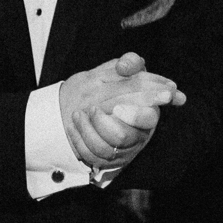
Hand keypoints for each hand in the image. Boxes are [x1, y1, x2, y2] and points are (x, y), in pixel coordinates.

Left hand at [60, 52, 183, 171]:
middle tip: (92, 109)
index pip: (148, 118)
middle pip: (123, 136)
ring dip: (88, 129)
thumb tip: (126, 65)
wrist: (89, 105)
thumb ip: (131, 62)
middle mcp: (137, 135)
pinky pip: (90, 155)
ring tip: (78, 114)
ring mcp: (120, 149)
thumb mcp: (124, 71)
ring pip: (105, 148)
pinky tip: (73, 126)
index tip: (117, 109)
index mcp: (148, 113)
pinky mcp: (104, 159)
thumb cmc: (113, 87)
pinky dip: (79, 140)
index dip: (135, 115)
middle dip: (104, 123)